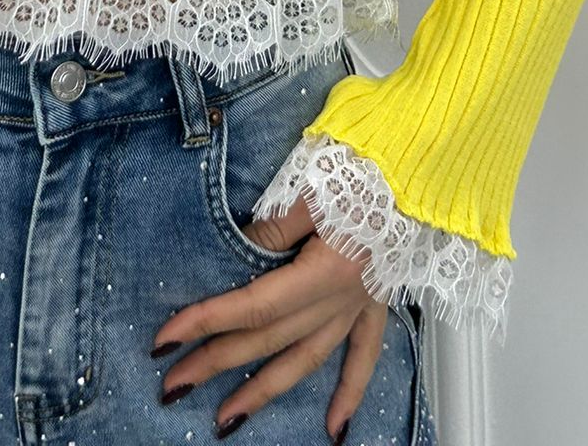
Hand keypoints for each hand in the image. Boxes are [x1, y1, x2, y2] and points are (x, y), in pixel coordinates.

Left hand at [150, 192, 390, 442]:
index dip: (206, 322)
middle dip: (217, 363)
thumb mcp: (311, 192)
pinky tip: (334, 429)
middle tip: (174, 384)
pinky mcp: (376, 303)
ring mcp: (358, 306)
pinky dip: (349, 394)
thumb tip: (237, 255)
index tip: (166, 340)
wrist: (422, 168)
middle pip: (268, 339)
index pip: (253, 306)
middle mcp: (339, 299)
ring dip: (264, 392)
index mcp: (323, 272)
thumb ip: (273, 230)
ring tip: (226, 421)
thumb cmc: (369, 170)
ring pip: (304, 360)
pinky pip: (363, 357)